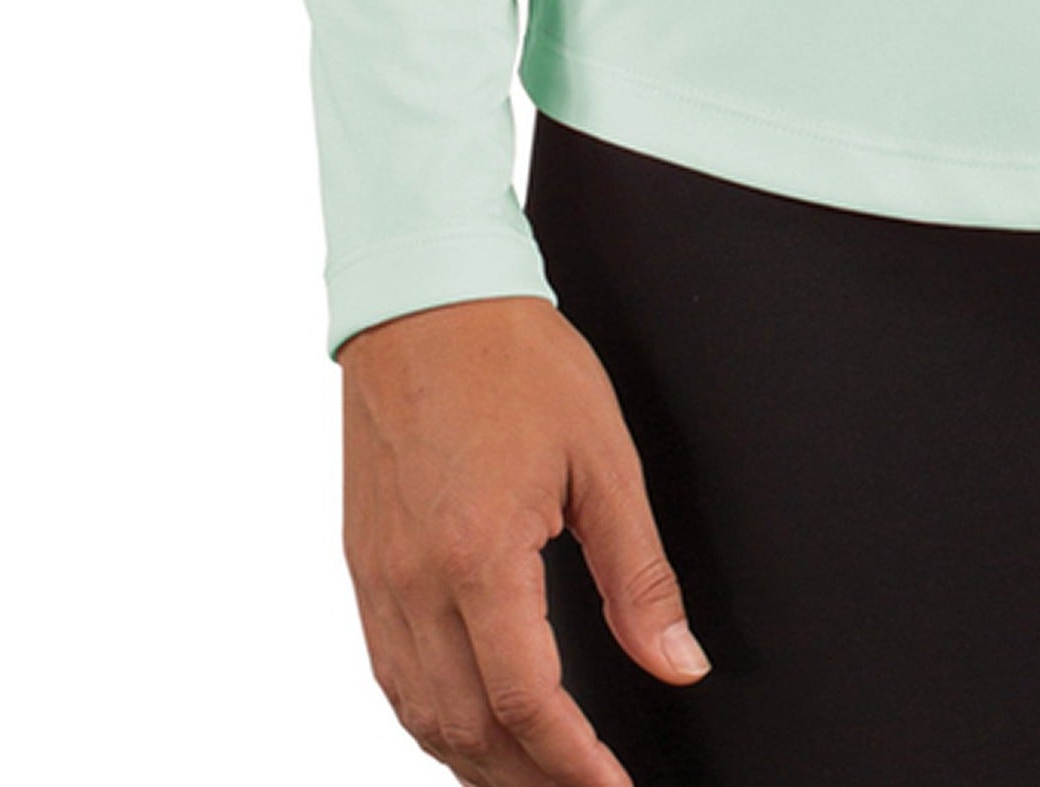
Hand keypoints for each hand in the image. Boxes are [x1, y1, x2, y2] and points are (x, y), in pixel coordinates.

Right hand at [340, 295, 710, 785]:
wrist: (426, 301)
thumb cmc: (515, 360)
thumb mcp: (604, 458)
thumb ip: (639, 573)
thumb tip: (676, 660)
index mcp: (478, 557)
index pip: (524, 703)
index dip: (573, 762)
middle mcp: (414, 583)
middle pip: (465, 729)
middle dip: (528, 778)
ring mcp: (377, 580)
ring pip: (418, 714)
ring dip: (476, 761)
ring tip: (536, 777)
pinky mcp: (362, 566)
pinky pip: (389, 673)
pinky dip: (431, 718)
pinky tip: (469, 725)